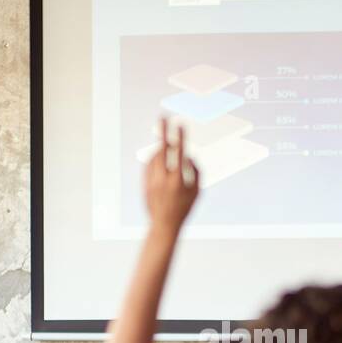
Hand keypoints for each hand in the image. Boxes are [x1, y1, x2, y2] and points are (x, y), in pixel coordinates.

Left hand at [144, 117, 199, 234]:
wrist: (164, 225)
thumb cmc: (184, 208)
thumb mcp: (197, 192)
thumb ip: (196, 172)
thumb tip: (190, 155)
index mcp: (178, 180)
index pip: (179, 152)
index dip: (181, 137)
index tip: (181, 124)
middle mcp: (163, 179)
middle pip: (162, 149)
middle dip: (163, 132)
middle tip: (162, 117)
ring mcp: (152, 181)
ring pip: (154, 157)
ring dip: (160, 147)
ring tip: (165, 143)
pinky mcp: (145, 184)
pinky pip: (148, 165)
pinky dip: (153, 159)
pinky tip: (157, 156)